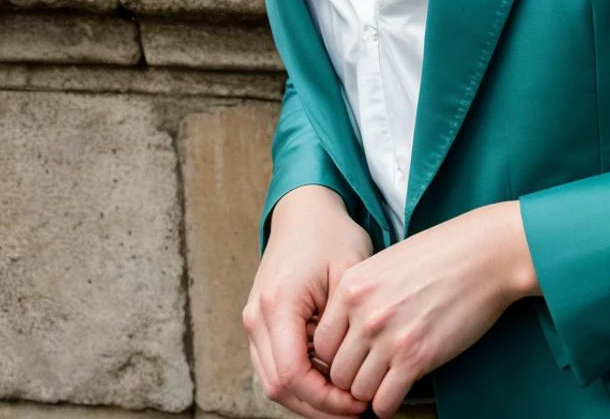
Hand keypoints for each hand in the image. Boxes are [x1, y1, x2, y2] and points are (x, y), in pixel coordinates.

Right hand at [243, 185, 375, 418]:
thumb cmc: (332, 235)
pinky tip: (329, 381)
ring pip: (271, 383)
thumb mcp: (350, 274)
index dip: (325, 400)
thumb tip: (353, 374)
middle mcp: (257, 316)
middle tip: (355, 411)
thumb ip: (346, 324)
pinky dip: (299, 381)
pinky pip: (273, 366)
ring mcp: (253, 321)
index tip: (356, 404)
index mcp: (278, 304)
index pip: (292, 375)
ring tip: (344, 401)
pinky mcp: (259, 323)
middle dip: (317, 407)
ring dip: (307, 398)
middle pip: (278, 387)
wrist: (305, 211)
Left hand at [313, 200, 537, 417]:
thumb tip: (347, 335)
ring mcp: (388, 337)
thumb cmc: (441, 255)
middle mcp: (364, 313)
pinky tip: (400, 389)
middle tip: (373, 372)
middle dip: (354, 377)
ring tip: (388, 379)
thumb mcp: (387, 264)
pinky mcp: (415, 358)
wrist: (485, 254)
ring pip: (358, 391)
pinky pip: (384, 403)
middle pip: (337, 372)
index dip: (337, 356)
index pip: (320, 343)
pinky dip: (388, 403)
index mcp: (352, 286)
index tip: (354, 358)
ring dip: (372, 391)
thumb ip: (362, 297)